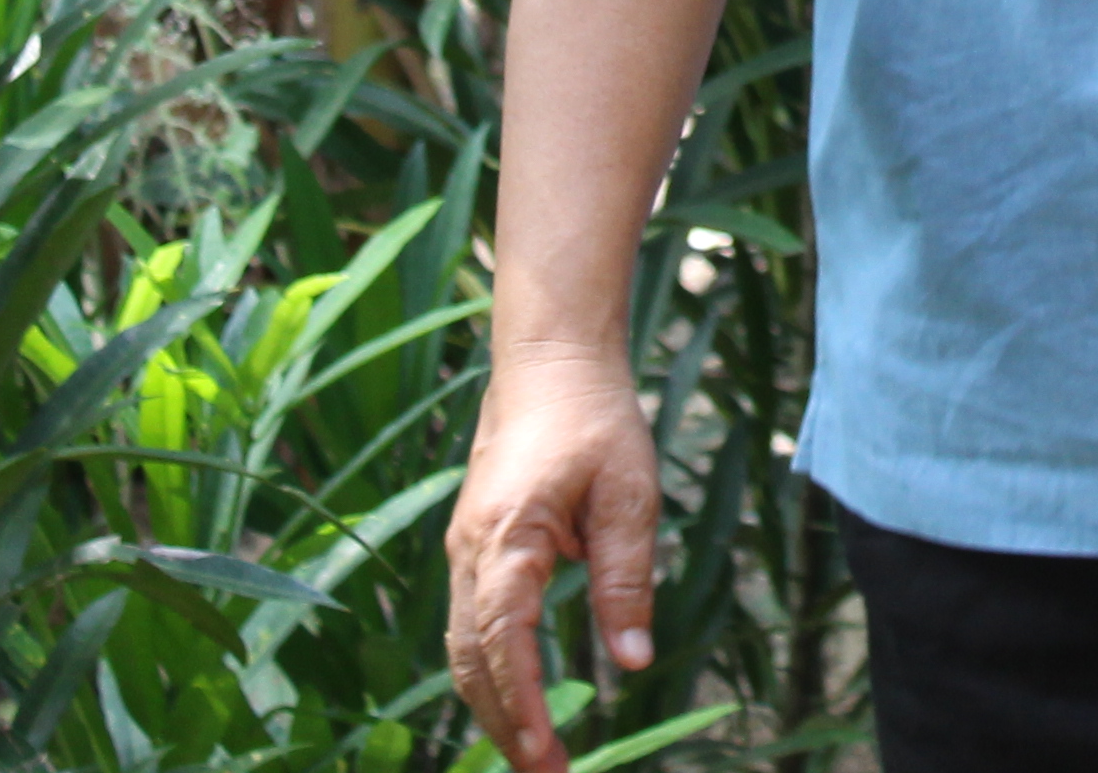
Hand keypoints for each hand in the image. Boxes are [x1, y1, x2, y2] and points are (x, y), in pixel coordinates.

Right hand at [444, 343, 663, 772]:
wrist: (550, 363)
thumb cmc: (594, 420)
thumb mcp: (629, 496)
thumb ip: (626, 578)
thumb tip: (633, 659)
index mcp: (505, 537)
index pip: (504, 641)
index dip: (523, 704)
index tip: (545, 755)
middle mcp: (470, 552)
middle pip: (471, 660)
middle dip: (504, 724)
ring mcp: (465, 552)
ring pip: (464, 648)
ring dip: (493, 705)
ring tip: (535, 756)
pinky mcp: (475, 551)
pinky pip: (471, 626)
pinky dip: (488, 672)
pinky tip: (518, 701)